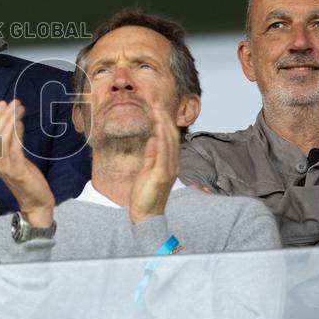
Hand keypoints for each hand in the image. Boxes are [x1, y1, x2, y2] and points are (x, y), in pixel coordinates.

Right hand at [0, 100, 54, 227]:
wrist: (36, 204)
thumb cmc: (29, 182)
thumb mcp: (19, 160)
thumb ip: (15, 145)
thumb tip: (16, 124)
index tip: (2, 103)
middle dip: (3, 115)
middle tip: (13, 102)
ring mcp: (5, 167)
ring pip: (2, 138)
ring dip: (10, 120)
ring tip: (18, 108)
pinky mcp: (17, 170)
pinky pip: (14, 148)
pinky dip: (16, 133)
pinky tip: (21, 123)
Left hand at [129, 103, 178, 224]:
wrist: (146, 215)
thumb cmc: (145, 194)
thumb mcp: (147, 170)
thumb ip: (151, 155)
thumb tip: (152, 139)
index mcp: (169, 163)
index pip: (169, 139)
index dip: (164, 122)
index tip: (157, 109)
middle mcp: (173, 164)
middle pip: (172, 136)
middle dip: (165, 118)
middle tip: (157, 104)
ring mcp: (169, 168)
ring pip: (169, 141)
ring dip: (163, 123)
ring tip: (157, 110)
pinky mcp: (162, 174)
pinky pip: (163, 152)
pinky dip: (162, 138)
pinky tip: (158, 128)